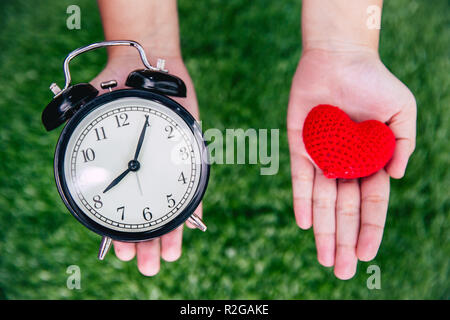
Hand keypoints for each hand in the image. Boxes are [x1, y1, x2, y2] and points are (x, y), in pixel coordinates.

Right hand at [91, 52, 202, 275]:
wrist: (148, 69)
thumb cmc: (119, 87)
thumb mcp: (95, 108)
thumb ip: (81, 123)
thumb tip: (59, 129)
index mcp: (123, 171)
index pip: (122, 210)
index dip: (119, 232)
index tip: (118, 252)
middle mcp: (147, 173)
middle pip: (148, 215)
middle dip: (145, 242)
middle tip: (145, 266)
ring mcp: (170, 167)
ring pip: (171, 208)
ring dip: (169, 234)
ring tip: (165, 258)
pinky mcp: (191, 156)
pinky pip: (196, 185)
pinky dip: (194, 205)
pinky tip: (192, 227)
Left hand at [287, 48, 415, 278]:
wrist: (339, 58)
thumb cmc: (373, 81)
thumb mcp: (402, 111)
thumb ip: (402, 144)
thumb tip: (395, 178)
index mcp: (370, 161)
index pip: (371, 204)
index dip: (370, 229)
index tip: (366, 254)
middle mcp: (345, 164)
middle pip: (344, 210)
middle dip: (343, 240)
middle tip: (341, 270)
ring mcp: (322, 157)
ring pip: (322, 202)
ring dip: (322, 231)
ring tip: (324, 258)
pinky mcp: (300, 146)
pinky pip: (300, 179)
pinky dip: (301, 201)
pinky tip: (304, 224)